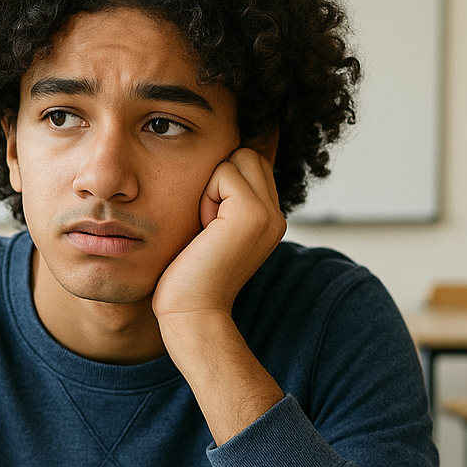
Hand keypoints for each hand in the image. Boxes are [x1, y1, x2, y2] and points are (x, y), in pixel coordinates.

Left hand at [152, 147, 285, 321]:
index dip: (223, 185)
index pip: (251, 167)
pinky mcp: (253, 213)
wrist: (192, 311)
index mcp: (269, 220)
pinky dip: (207, 196)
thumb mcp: (213, 231)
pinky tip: (205, 230)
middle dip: (220, 179)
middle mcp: (276, 216)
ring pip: (239, 159)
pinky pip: (224, 172)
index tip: (211, 226)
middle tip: (208, 224)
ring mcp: (269, 214)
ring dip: (213, 187)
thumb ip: (225, 201)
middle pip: (248, 155)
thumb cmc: (189, 276)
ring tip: (208, 228)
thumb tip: (220, 163)